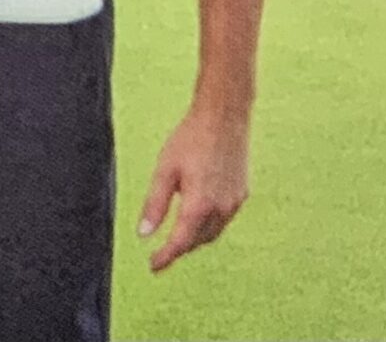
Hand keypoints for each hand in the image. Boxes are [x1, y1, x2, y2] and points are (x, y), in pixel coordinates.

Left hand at [136, 101, 249, 270]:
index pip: (181, 242)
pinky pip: (223, 220)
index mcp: (200, 204)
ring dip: (195, 239)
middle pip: (198, 240)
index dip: (166, 257)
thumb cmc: (190, 139)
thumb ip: (155, 204)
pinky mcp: (241, 194)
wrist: (224, 118)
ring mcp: (235, 203)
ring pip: (213, 233)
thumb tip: (144, 233)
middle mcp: (221, 209)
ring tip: (177, 239)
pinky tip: (198, 218)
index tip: (153, 267)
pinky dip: (208, 226)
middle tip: (162, 253)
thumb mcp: (165, 170)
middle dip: (180, 249)